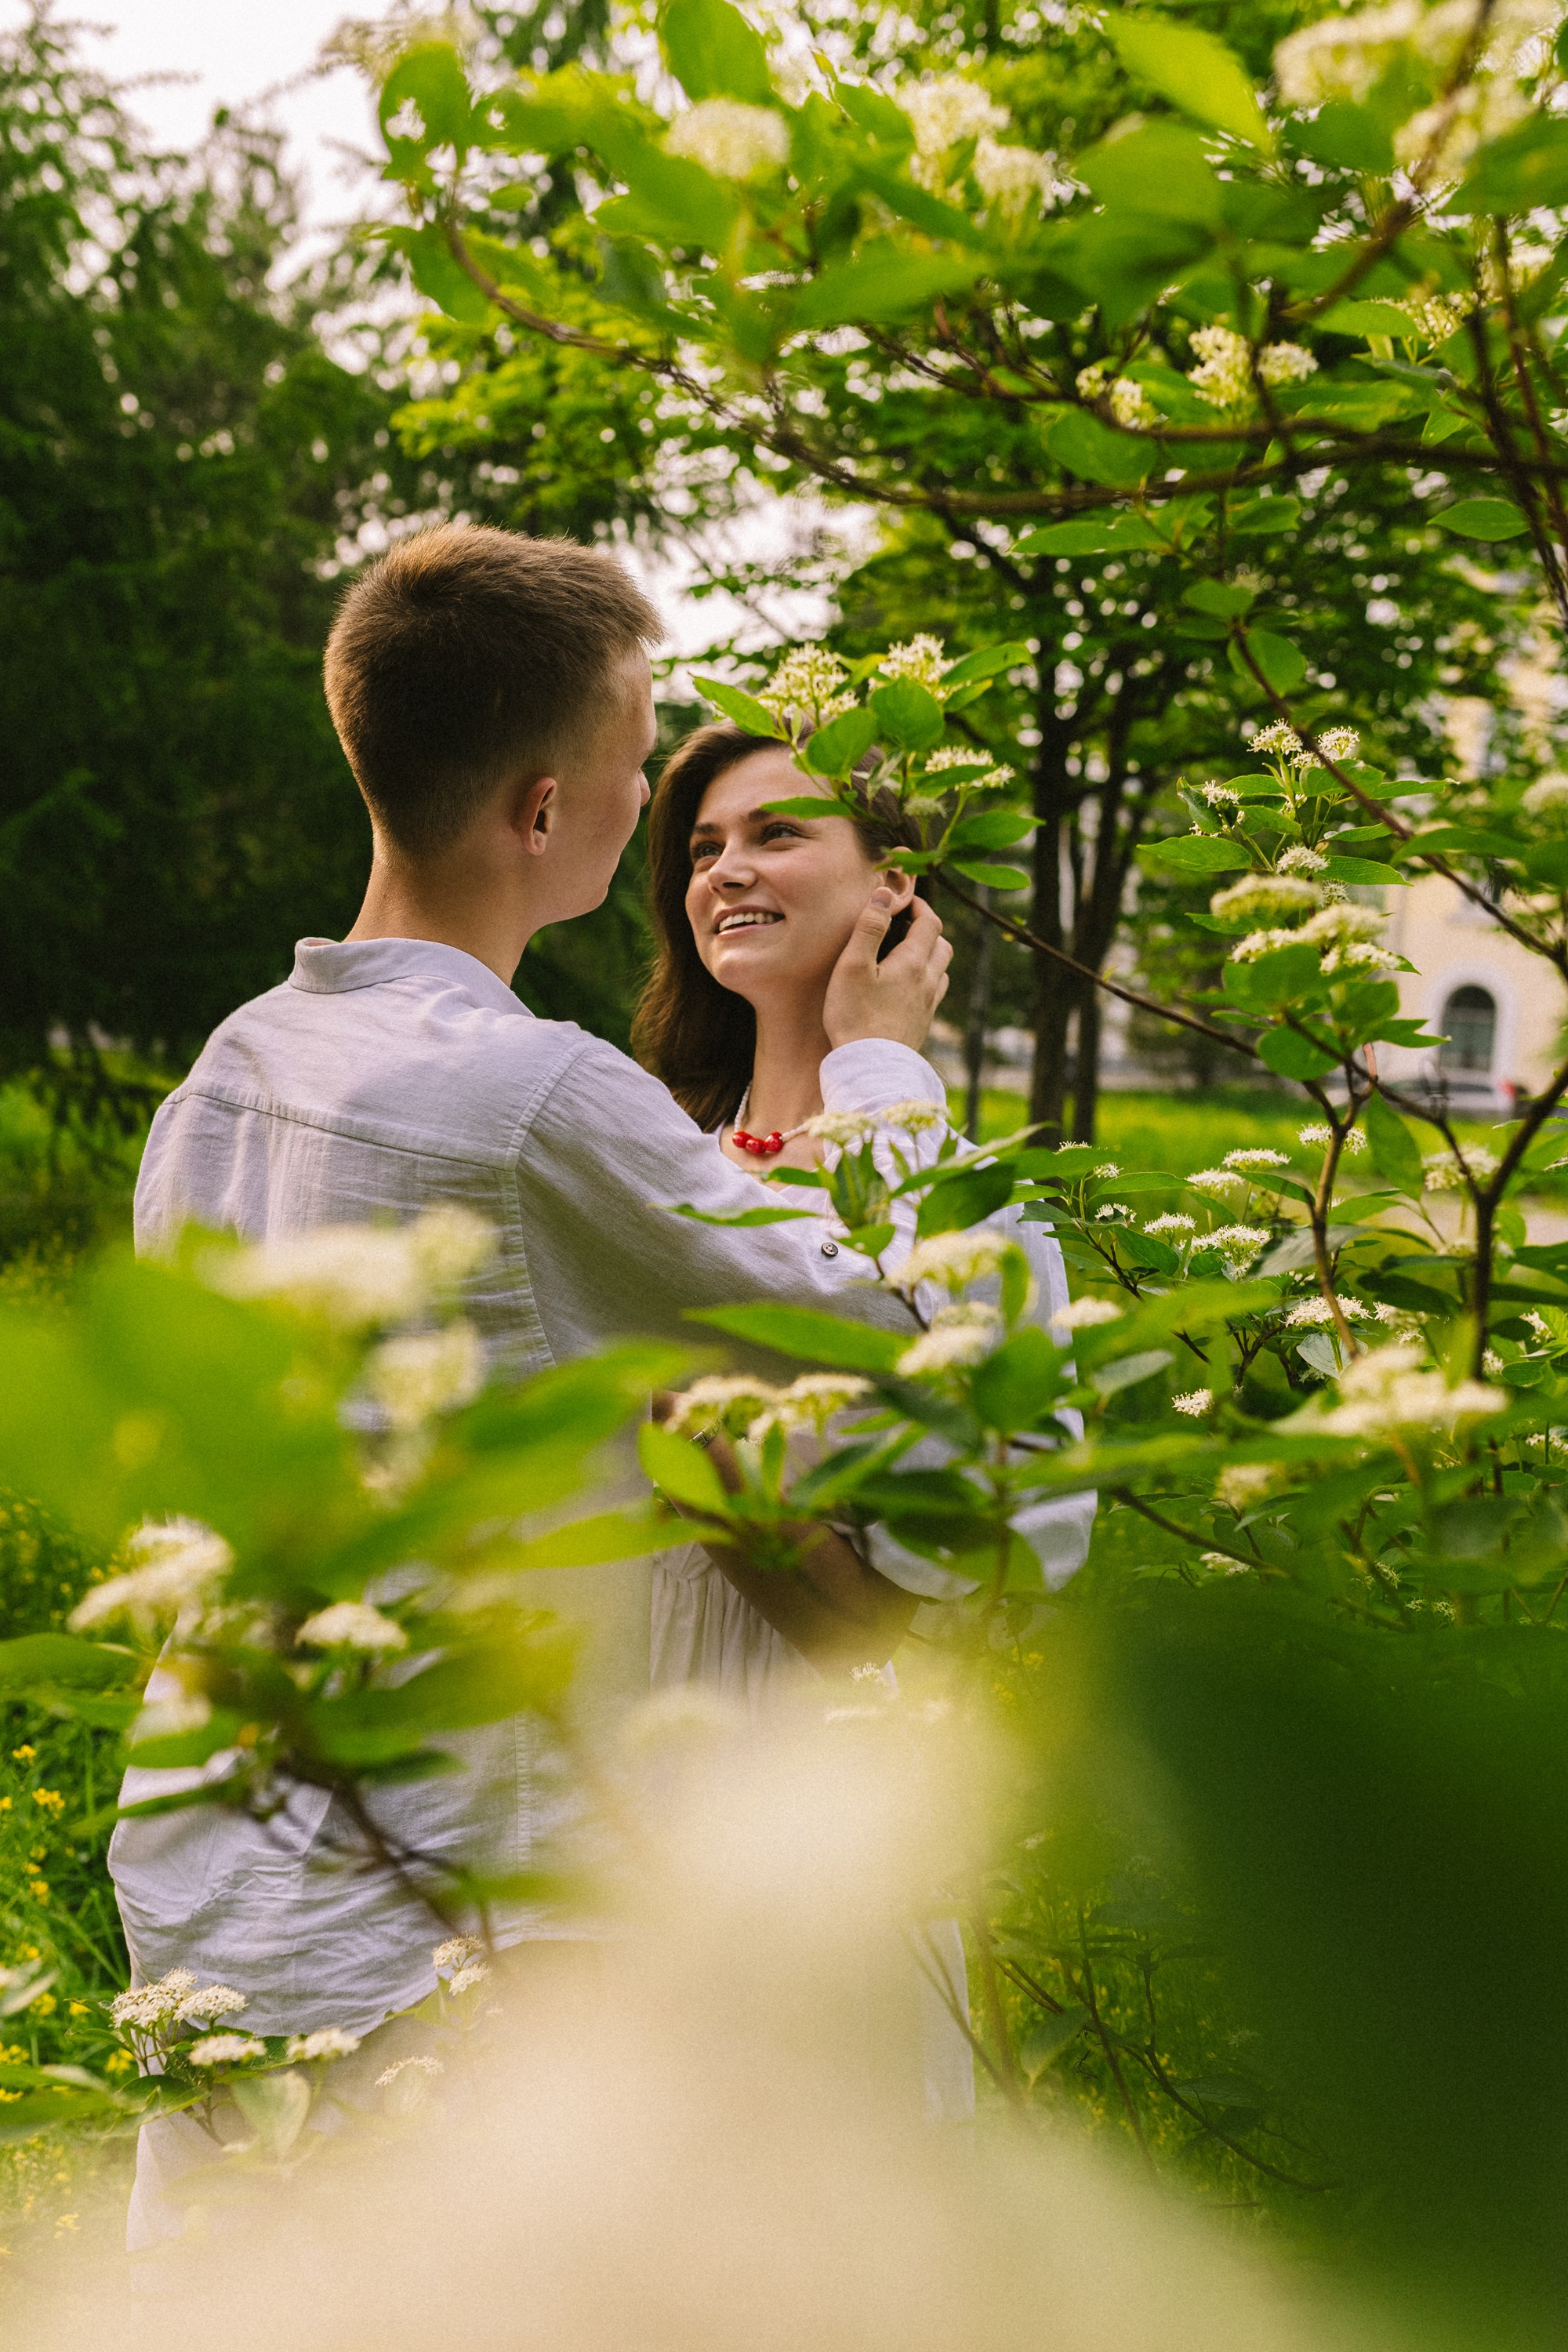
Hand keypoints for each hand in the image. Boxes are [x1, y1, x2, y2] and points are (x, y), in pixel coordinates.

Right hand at [822, 890, 950, 1050]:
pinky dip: (927, 980)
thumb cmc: (855, 1016)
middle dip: (927, 928)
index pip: (929, 922)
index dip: (919, 905)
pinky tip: (909, 987)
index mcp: (913, 963)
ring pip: (941, 970)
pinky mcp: (922, 1025)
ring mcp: (928, 1006)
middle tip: (904, 924)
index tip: (903, 900)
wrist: (870, 1069)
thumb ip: (869, 927)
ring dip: (930, 955)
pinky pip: (934, 994)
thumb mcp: (853, 966)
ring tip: (907, 953)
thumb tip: (885, 893)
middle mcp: (928, 982)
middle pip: (942, 945)